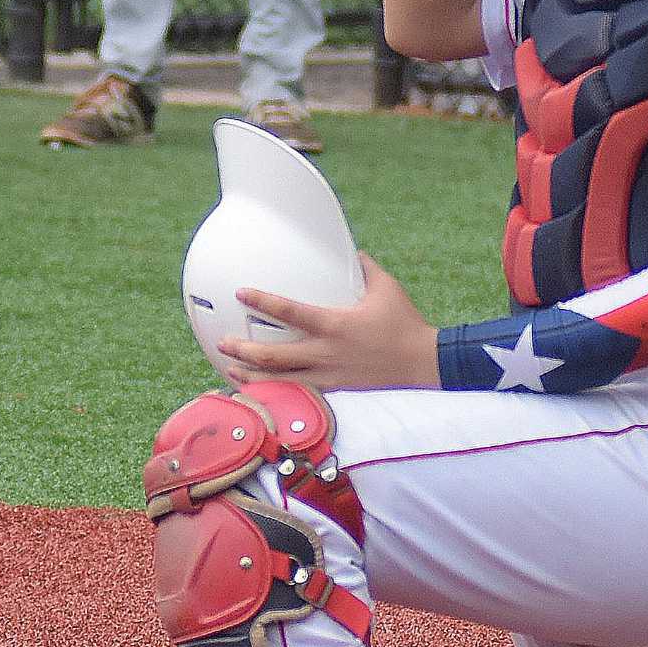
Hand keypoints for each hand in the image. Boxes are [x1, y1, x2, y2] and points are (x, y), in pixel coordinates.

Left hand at [219, 252, 440, 391]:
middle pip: (274, 356)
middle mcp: (326, 352)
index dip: (262, 301)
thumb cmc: (405, 323)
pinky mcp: (337, 390)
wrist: (424, 363)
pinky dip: (278, 392)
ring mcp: (330, 376)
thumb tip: (353, 252)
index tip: (241, 292)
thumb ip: (365, 268)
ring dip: (253, 376)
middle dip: (243, 350)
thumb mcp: (386, 288)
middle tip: (223, 342)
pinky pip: (300, 393)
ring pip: (282, 381)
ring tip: (231, 370)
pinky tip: (263, 392)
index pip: (289, 311)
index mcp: (334, 324)